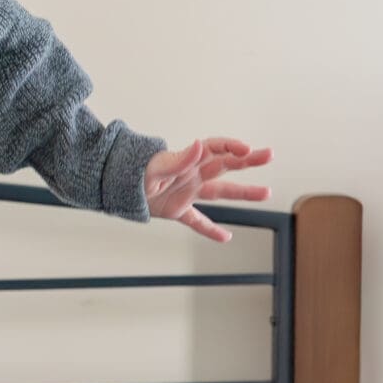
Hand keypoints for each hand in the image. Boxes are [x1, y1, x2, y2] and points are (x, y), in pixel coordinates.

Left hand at [143, 137, 271, 243]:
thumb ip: (178, 158)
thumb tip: (198, 145)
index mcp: (187, 161)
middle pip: (226, 165)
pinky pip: (198, 220)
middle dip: (248, 160)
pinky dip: (211, 230)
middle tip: (269, 154)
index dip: (232, 147)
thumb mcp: (155, 165)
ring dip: (243, 192)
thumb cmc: (132, 171)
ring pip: (221, 192)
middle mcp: (192, 174)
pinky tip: (225, 237)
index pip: (216, 149)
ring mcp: (187, 192)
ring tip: (265, 193)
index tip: (246, 149)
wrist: (114, 187)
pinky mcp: (178, 210)